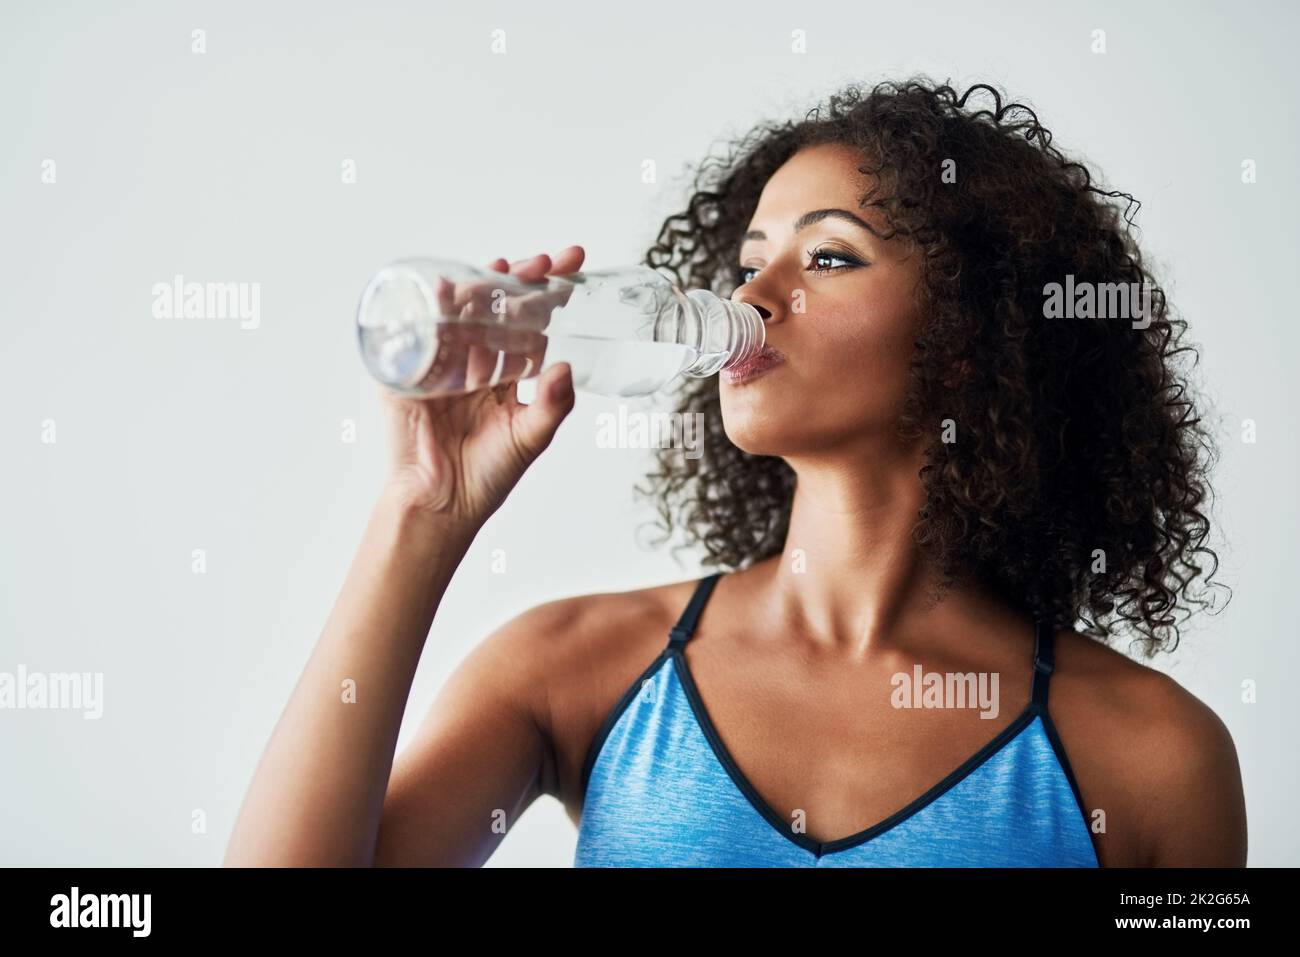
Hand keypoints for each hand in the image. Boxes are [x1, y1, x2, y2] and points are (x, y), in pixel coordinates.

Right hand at [378, 246, 583, 528]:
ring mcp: (441, 363)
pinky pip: (418, 332)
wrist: (440, 505)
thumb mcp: (529, 437)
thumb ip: (552, 405)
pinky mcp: (407, 372)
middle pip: (497, 307)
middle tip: (544, 262)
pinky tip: (442, 288)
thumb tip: (566, 368)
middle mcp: (475, 362)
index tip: (574, 265)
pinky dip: (428, 308)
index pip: (531, 322)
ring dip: (479, 284)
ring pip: (461, 312)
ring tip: (503, 266)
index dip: (550, 292)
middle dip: (520, 279)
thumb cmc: (487, 476)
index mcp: (506, 374)